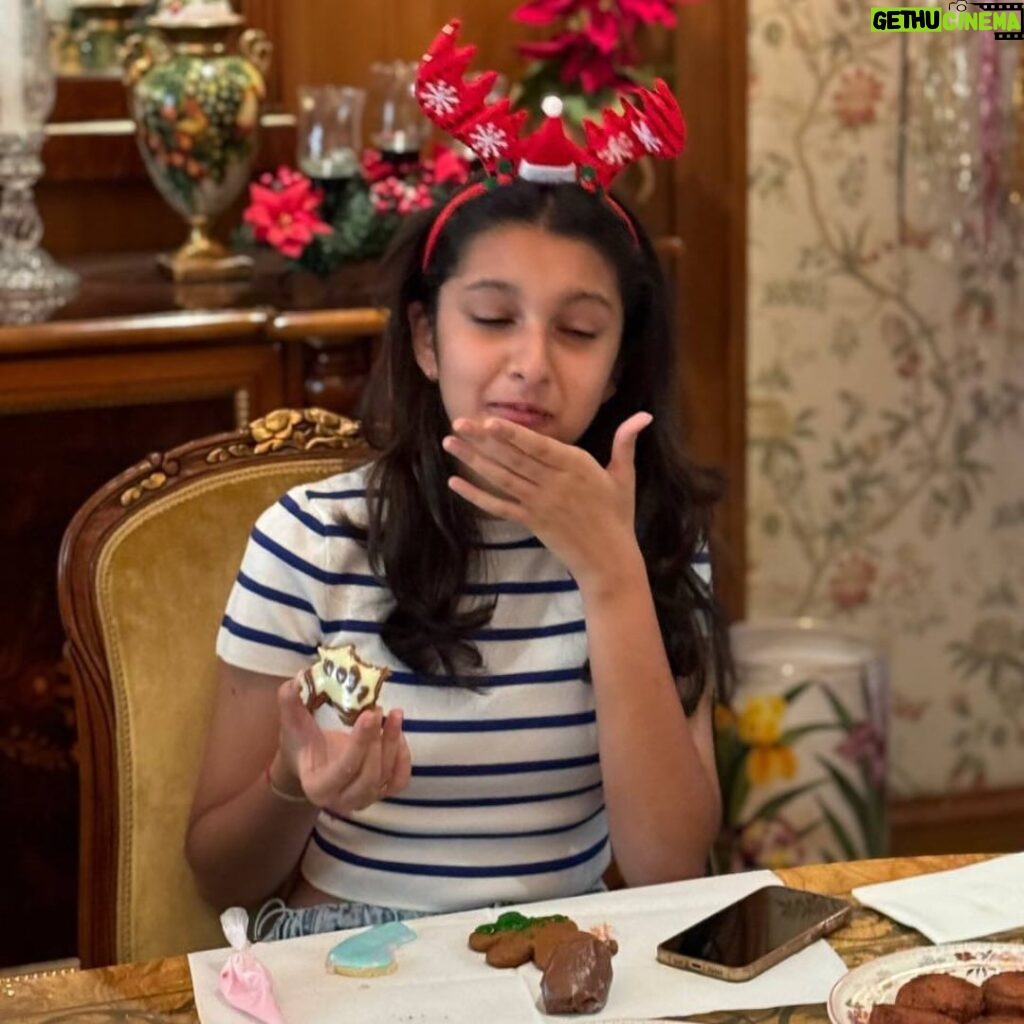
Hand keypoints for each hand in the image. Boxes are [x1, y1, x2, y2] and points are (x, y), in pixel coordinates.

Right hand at [272, 674, 411, 812]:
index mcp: (318, 788)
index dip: (360, 743)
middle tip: (378, 709)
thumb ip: (290, 703)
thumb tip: (299, 678)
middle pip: (369, 775)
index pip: (344, 770)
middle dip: (378, 741)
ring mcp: (364, 799)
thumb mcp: (291, 724)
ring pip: (387, 777)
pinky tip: (398, 734)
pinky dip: (403, 758)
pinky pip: (400, 780)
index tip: (369, 714)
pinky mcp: (380, 792)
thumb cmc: (300, 744)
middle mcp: (343, 800)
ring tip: (394, 713)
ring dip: (393, 743)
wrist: (309, 765)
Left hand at [441, 411, 651, 589]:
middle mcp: (554, 483)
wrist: (609, 559)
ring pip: (502, 478)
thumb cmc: (617, 515)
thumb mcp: (624, 476)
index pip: (538, 446)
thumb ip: (626, 442)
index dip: (511, 433)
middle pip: (513, 458)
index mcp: (576, 466)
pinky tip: (455, 485)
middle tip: (458, 424)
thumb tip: (644, 415)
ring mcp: (540, 504)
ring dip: (473, 461)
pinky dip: (476, 496)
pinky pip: (499, 507)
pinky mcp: (531, 522)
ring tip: (449, 444)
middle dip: (483, 440)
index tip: (488, 420)